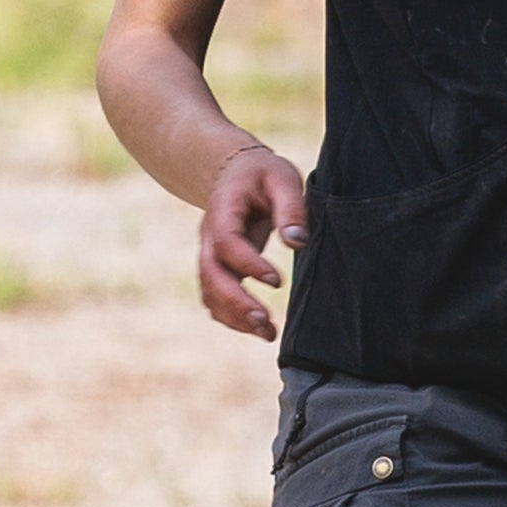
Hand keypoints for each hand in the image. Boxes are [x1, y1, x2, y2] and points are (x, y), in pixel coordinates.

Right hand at [198, 143, 307, 340]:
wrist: (237, 172)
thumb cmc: (264, 175)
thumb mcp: (282, 179)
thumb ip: (291, 208)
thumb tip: (297, 242)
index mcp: (222, 211)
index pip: (227, 242)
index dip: (248, 264)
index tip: (277, 281)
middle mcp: (209, 236)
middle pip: (210, 274)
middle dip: (235, 302)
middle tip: (265, 322)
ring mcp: (209, 253)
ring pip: (210, 291)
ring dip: (234, 316)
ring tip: (268, 334)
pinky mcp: (218, 267)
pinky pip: (215, 297)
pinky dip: (231, 317)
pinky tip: (257, 329)